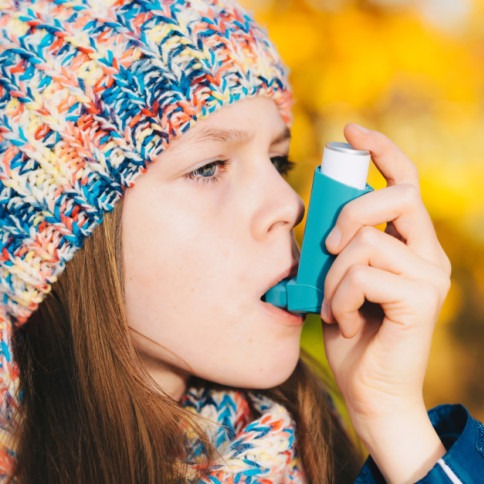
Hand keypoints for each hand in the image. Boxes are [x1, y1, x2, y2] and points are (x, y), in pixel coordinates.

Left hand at [321, 124, 449, 481]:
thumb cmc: (351, 331)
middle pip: (397, 196)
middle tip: (327, 248)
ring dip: (334, 277)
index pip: (405, 183)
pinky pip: (364, 275)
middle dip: (350, 214)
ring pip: (367, 243)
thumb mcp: (338, 279)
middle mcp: (428, 255)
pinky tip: (347, 322)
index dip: (381, 152)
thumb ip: (339, 247)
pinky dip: (341, 298)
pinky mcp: (421, 300)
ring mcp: (430, 277)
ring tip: (335, 306)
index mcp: (410, 245)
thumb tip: (319, 216)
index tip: (350, 132)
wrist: (368, 389)